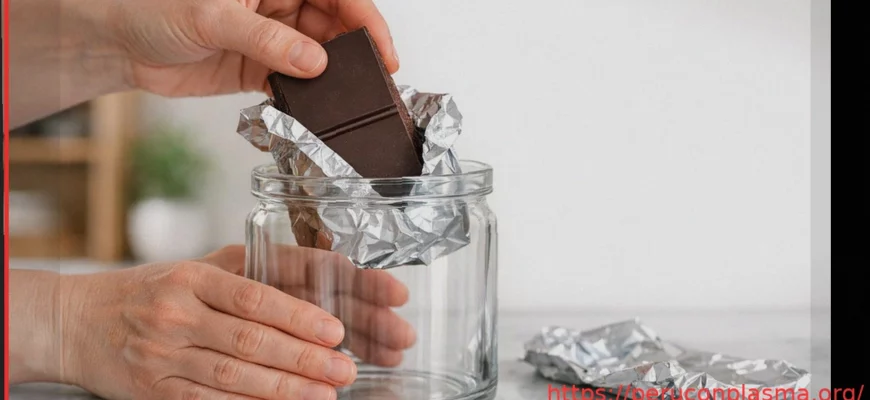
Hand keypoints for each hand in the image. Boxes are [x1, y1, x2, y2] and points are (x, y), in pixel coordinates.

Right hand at [59, 246, 401, 399]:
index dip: (299, 315)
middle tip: (344, 369)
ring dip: (284, 388)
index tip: (334, 330)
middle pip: (251, 339)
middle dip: (304, 358)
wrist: (77, 322)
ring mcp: (163, 354)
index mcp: (193, 276)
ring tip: (324, 394)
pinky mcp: (153, 390)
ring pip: (233, 376)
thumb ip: (248, 273)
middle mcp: (177, 313)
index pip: (255, 296)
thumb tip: (316, 276)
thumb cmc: (150, 291)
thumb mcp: (196, 269)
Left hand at [108, 0, 399, 96]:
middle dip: (354, 54)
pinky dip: (305, 99)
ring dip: (332, 81)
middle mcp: (279, 4)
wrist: (117, 43)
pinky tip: (313, 112)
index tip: (382, 50)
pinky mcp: (259, 69)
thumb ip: (266, 40)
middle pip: (334, 27)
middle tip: (372, 85)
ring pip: (318, 58)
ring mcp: (271, 38)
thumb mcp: (212, 17)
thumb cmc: (152, 6)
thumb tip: (314, 61)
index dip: (365, 19)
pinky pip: (294, 84)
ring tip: (347, 104)